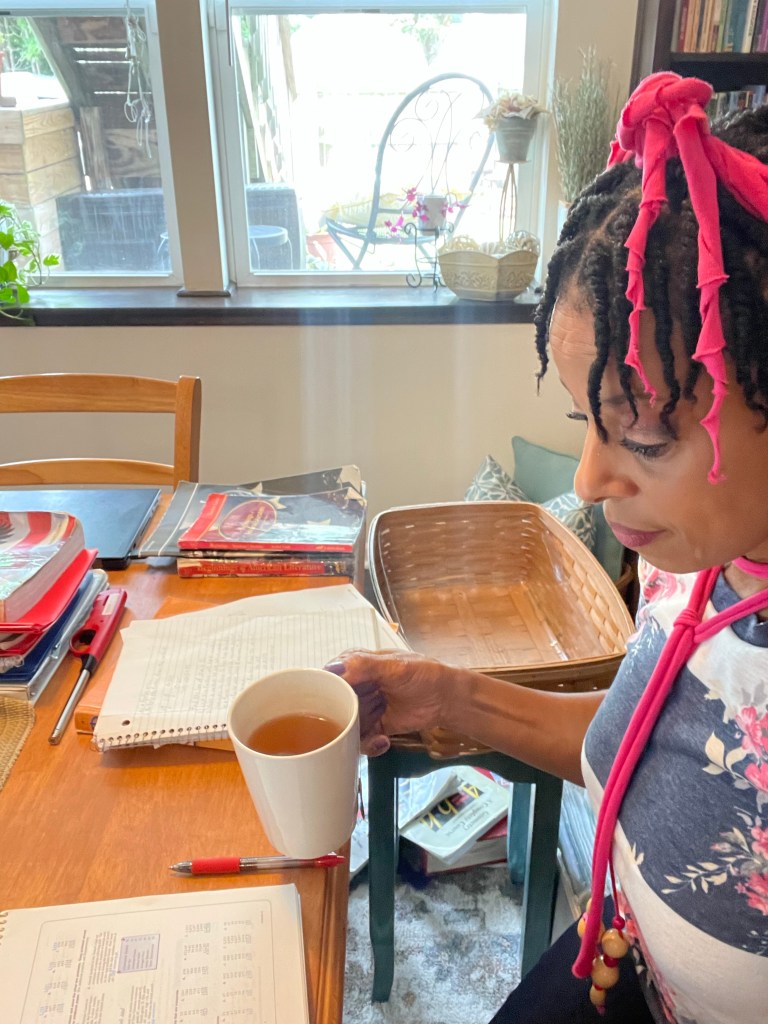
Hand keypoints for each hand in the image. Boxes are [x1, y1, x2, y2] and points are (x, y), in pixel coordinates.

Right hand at [324, 649, 449, 755]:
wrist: (447, 699)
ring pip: (344, 725)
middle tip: (349, 725)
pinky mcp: (374, 727)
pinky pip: (360, 740)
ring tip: (372, 734)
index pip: (328, 676)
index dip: (320, 690)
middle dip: (337, 719)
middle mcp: (356, 687)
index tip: (322, 704)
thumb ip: (364, 666)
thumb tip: (333, 668)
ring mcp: (364, 709)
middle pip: (332, 705)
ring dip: (352, 735)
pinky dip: (368, 745)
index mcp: (356, 665)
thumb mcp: (394, 665)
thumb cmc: (424, 674)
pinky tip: (383, 741)